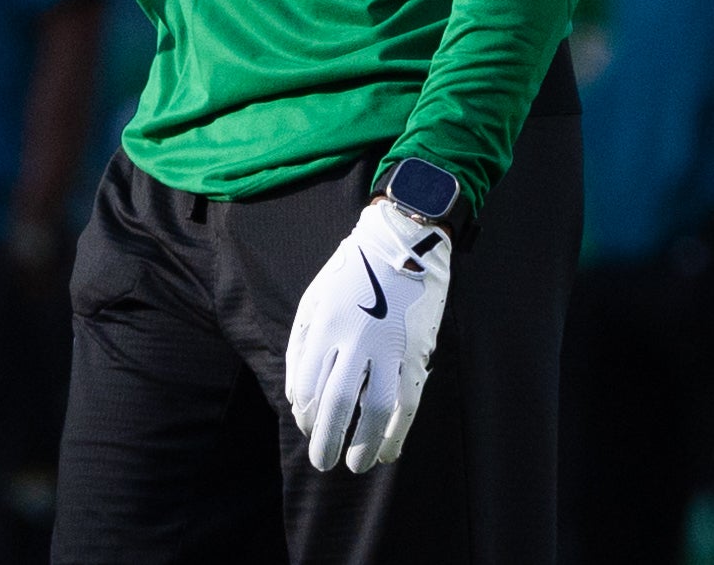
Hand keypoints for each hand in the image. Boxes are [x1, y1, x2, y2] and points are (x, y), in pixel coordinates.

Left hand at [285, 199, 452, 472]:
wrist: (400, 246)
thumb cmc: (349, 276)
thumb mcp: (313, 300)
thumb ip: (300, 347)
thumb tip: (297, 397)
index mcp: (325, 325)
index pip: (307, 385)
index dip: (304, 412)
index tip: (306, 424)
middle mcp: (356, 340)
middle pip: (338, 404)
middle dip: (327, 441)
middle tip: (323, 463)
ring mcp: (389, 349)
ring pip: (376, 412)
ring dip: (365, 445)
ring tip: (357, 465)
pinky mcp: (417, 355)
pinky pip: (408, 404)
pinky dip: (397, 433)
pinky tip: (387, 451)